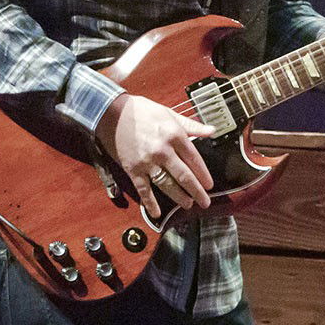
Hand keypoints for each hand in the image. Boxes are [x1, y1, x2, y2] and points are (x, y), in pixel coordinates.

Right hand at [95, 93, 214, 218]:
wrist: (112, 112)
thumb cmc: (141, 111)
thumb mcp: (170, 113)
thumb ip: (192, 125)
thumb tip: (212, 130)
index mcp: (174, 135)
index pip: (195, 159)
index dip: (204, 174)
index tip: (209, 184)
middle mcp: (163, 151)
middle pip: (184, 176)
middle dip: (197, 191)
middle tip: (205, 202)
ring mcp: (148, 162)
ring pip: (167, 185)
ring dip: (179, 197)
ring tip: (188, 204)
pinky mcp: (133, 169)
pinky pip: (143, 190)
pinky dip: (150, 203)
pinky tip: (156, 213)